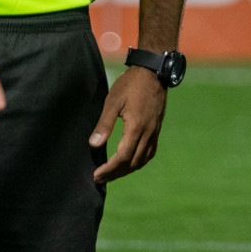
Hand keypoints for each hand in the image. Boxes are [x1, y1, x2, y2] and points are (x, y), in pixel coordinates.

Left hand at [90, 65, 166, 182]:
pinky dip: (138, 162)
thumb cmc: (130, 84)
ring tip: (112, 173)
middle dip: (116, 173)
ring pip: (142, 160)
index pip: (122, 157)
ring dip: (127, 170)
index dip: (109, 169)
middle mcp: (148, 133)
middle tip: (100, 178)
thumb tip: (94, 145)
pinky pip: (149, 153)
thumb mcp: (113, 101)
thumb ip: (104, 124)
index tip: (96, 175)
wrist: (153, 72)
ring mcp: (154, 132)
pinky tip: (130, 161)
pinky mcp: (156, 129)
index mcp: (136, 127)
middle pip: (133, 163)